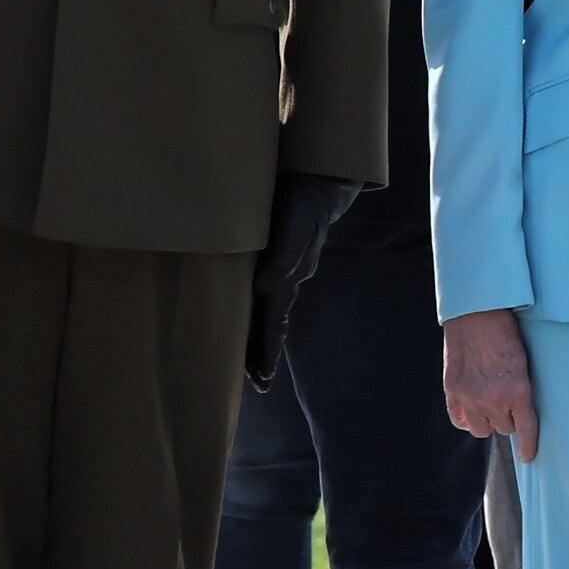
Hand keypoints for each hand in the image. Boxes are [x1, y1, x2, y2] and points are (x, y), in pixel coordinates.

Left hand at [245, 172, 360, 386]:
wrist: (315, 183)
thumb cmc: (301, 202)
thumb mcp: (295, 226)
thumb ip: (283, 257)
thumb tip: (263, 288)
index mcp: (289, 278)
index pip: (274, 322)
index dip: (267, 351)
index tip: (262, 380)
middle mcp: (286, 281)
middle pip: (272, 325)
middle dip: (265, 354)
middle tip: (258, 384)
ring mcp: (283, 272)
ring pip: (268, 313)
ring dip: (261, 339)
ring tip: (252, 365)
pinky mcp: (275, 260)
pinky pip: (264, 295)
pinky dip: (258, 314)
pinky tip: (252, 318)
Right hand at [443, 309, 540, 461]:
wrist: (477, 313)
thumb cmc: (506, 333)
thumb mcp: (524, 362)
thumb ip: (520, 389)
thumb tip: (519, 411)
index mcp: (518, 390)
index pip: (525, 428)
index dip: (528, 446)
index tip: (528, 456)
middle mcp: (493, 398)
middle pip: (504, 428)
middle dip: (508, 419)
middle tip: (509, 403)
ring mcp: (470, 396)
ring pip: (481, 429)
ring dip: (488, 421)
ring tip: (490, 404)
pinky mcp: (452, 390)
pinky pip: (459, 421)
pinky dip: (466, 419)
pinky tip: (472, 410)